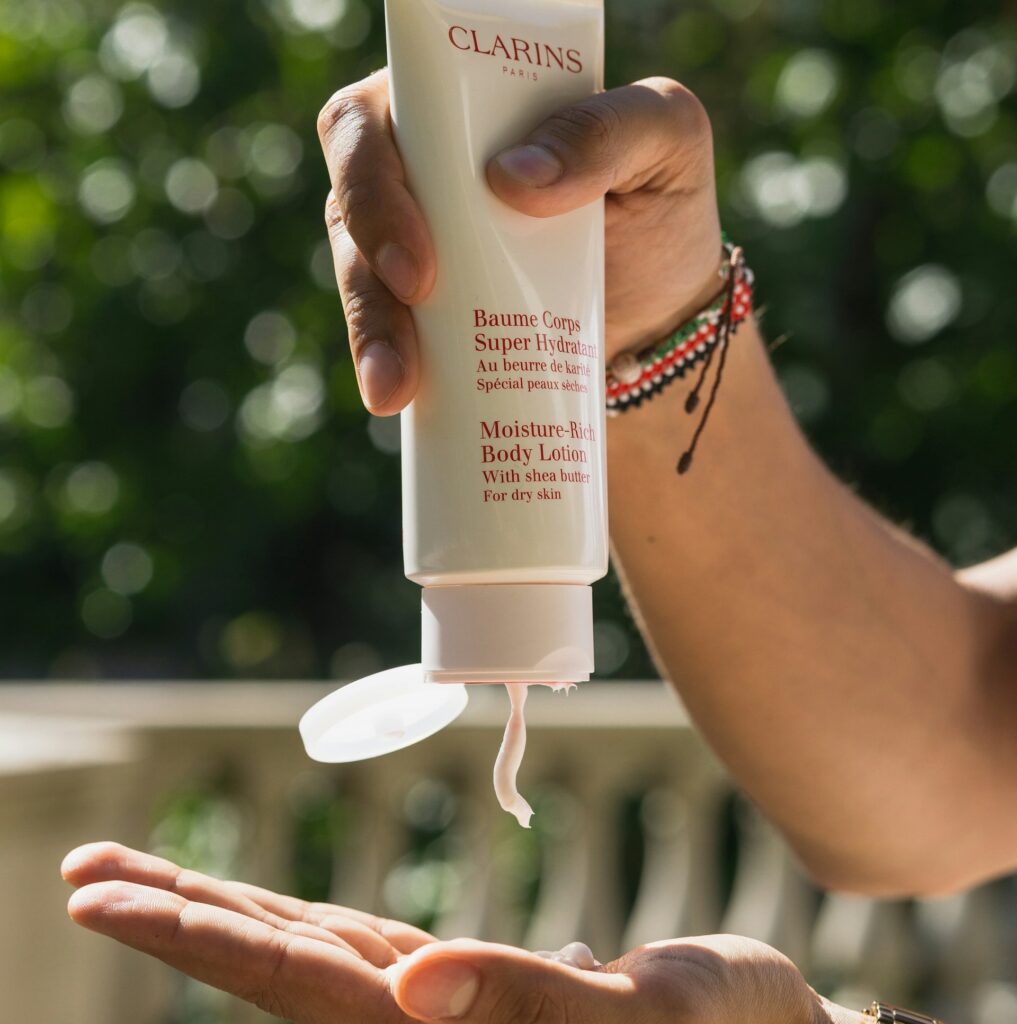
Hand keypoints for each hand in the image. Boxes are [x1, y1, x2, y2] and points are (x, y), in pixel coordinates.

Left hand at [63, 842, 856, 1023]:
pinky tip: (276, 921)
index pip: (286, 980)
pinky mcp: (470, 991)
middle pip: (269, 963)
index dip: (190, 932)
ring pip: (306, 952)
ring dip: (224, 914)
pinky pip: (366, 949)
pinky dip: (307, 926)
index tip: (100, 893)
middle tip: (82, 872)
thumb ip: (522, 1001)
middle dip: (174, 914)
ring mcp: (440, 1010)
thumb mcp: (638, 1018)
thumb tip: (406, 990)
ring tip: (149, 881)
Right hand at [318, 70, 721, 414]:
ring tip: (396, 386)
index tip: (418, 257)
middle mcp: (423, 172)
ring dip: (369, 329)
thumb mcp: (666, 141)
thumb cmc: (662, 207)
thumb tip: (514, 175)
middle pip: (350, 203)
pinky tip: (394, 397)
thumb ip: (607, 129)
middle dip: (366, 265)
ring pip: (360, 276)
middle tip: (415, 304)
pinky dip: (385, 364)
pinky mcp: (424, 313)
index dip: (370, 179)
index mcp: (460, 108)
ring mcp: (416, 247)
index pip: (373, 120)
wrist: (663, 314)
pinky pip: (383, 333)